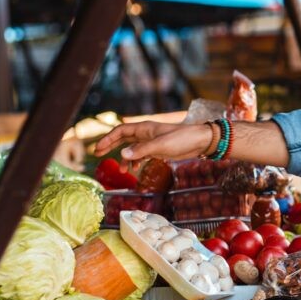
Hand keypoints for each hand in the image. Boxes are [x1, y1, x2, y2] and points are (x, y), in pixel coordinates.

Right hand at [94, 122, 212, 162]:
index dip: (108, 139)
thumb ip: (142, 150)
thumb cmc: (182, 139)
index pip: (120, 131)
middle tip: (98, 155)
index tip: (98, 149)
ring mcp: (152, 142)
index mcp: (144, 128)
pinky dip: (137, 161)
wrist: (201, 141)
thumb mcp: (161, 145)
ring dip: (126, 159)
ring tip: (123, 171)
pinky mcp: (159, 149)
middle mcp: (146, 134)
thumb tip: (123, 155)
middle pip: (123, 139)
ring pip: (133, 149)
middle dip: (111, 146)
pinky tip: (136, 169)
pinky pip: (142, 155)